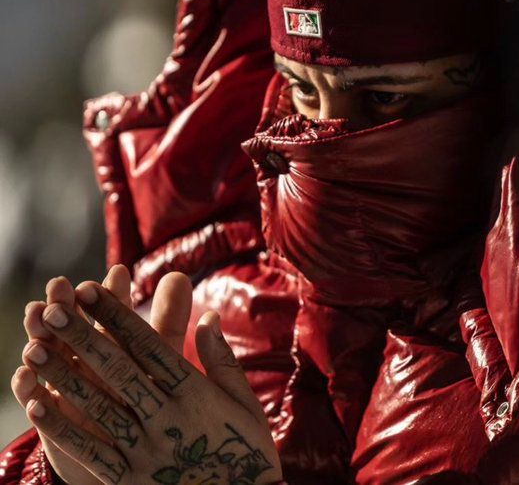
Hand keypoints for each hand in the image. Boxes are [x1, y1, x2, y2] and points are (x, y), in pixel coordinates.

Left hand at [13, 269, 281, 484]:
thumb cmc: (245, 451)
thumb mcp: (245, 403)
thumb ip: (223, 360)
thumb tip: (209, 316)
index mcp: (196, 395)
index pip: (151, 348)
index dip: (119, 318)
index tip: (93, 291)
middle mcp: (168, 419)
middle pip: (119, 371)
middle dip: (84, 337)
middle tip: (54, 308)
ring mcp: (146, 451)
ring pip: (99, 406)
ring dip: (64, 376)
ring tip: (34, 348)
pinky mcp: (129, 479)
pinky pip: (91, 452)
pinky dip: (62, 429)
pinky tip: (38, 406)